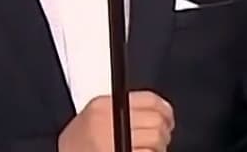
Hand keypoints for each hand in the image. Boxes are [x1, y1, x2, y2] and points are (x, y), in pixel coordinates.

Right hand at [58, 92, 174, 151]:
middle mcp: (107, 122)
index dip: (165, 109)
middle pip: (155, 120)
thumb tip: (157, 110)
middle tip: (162, 137)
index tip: (168, 117)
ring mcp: (113, 142)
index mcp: (103, 105)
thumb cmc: (78, 143)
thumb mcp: (93, 115)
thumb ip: (121, 108)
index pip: (148, 99)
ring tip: (151, 149)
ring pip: (154, 140)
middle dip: (164, 130)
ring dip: (159, 147)